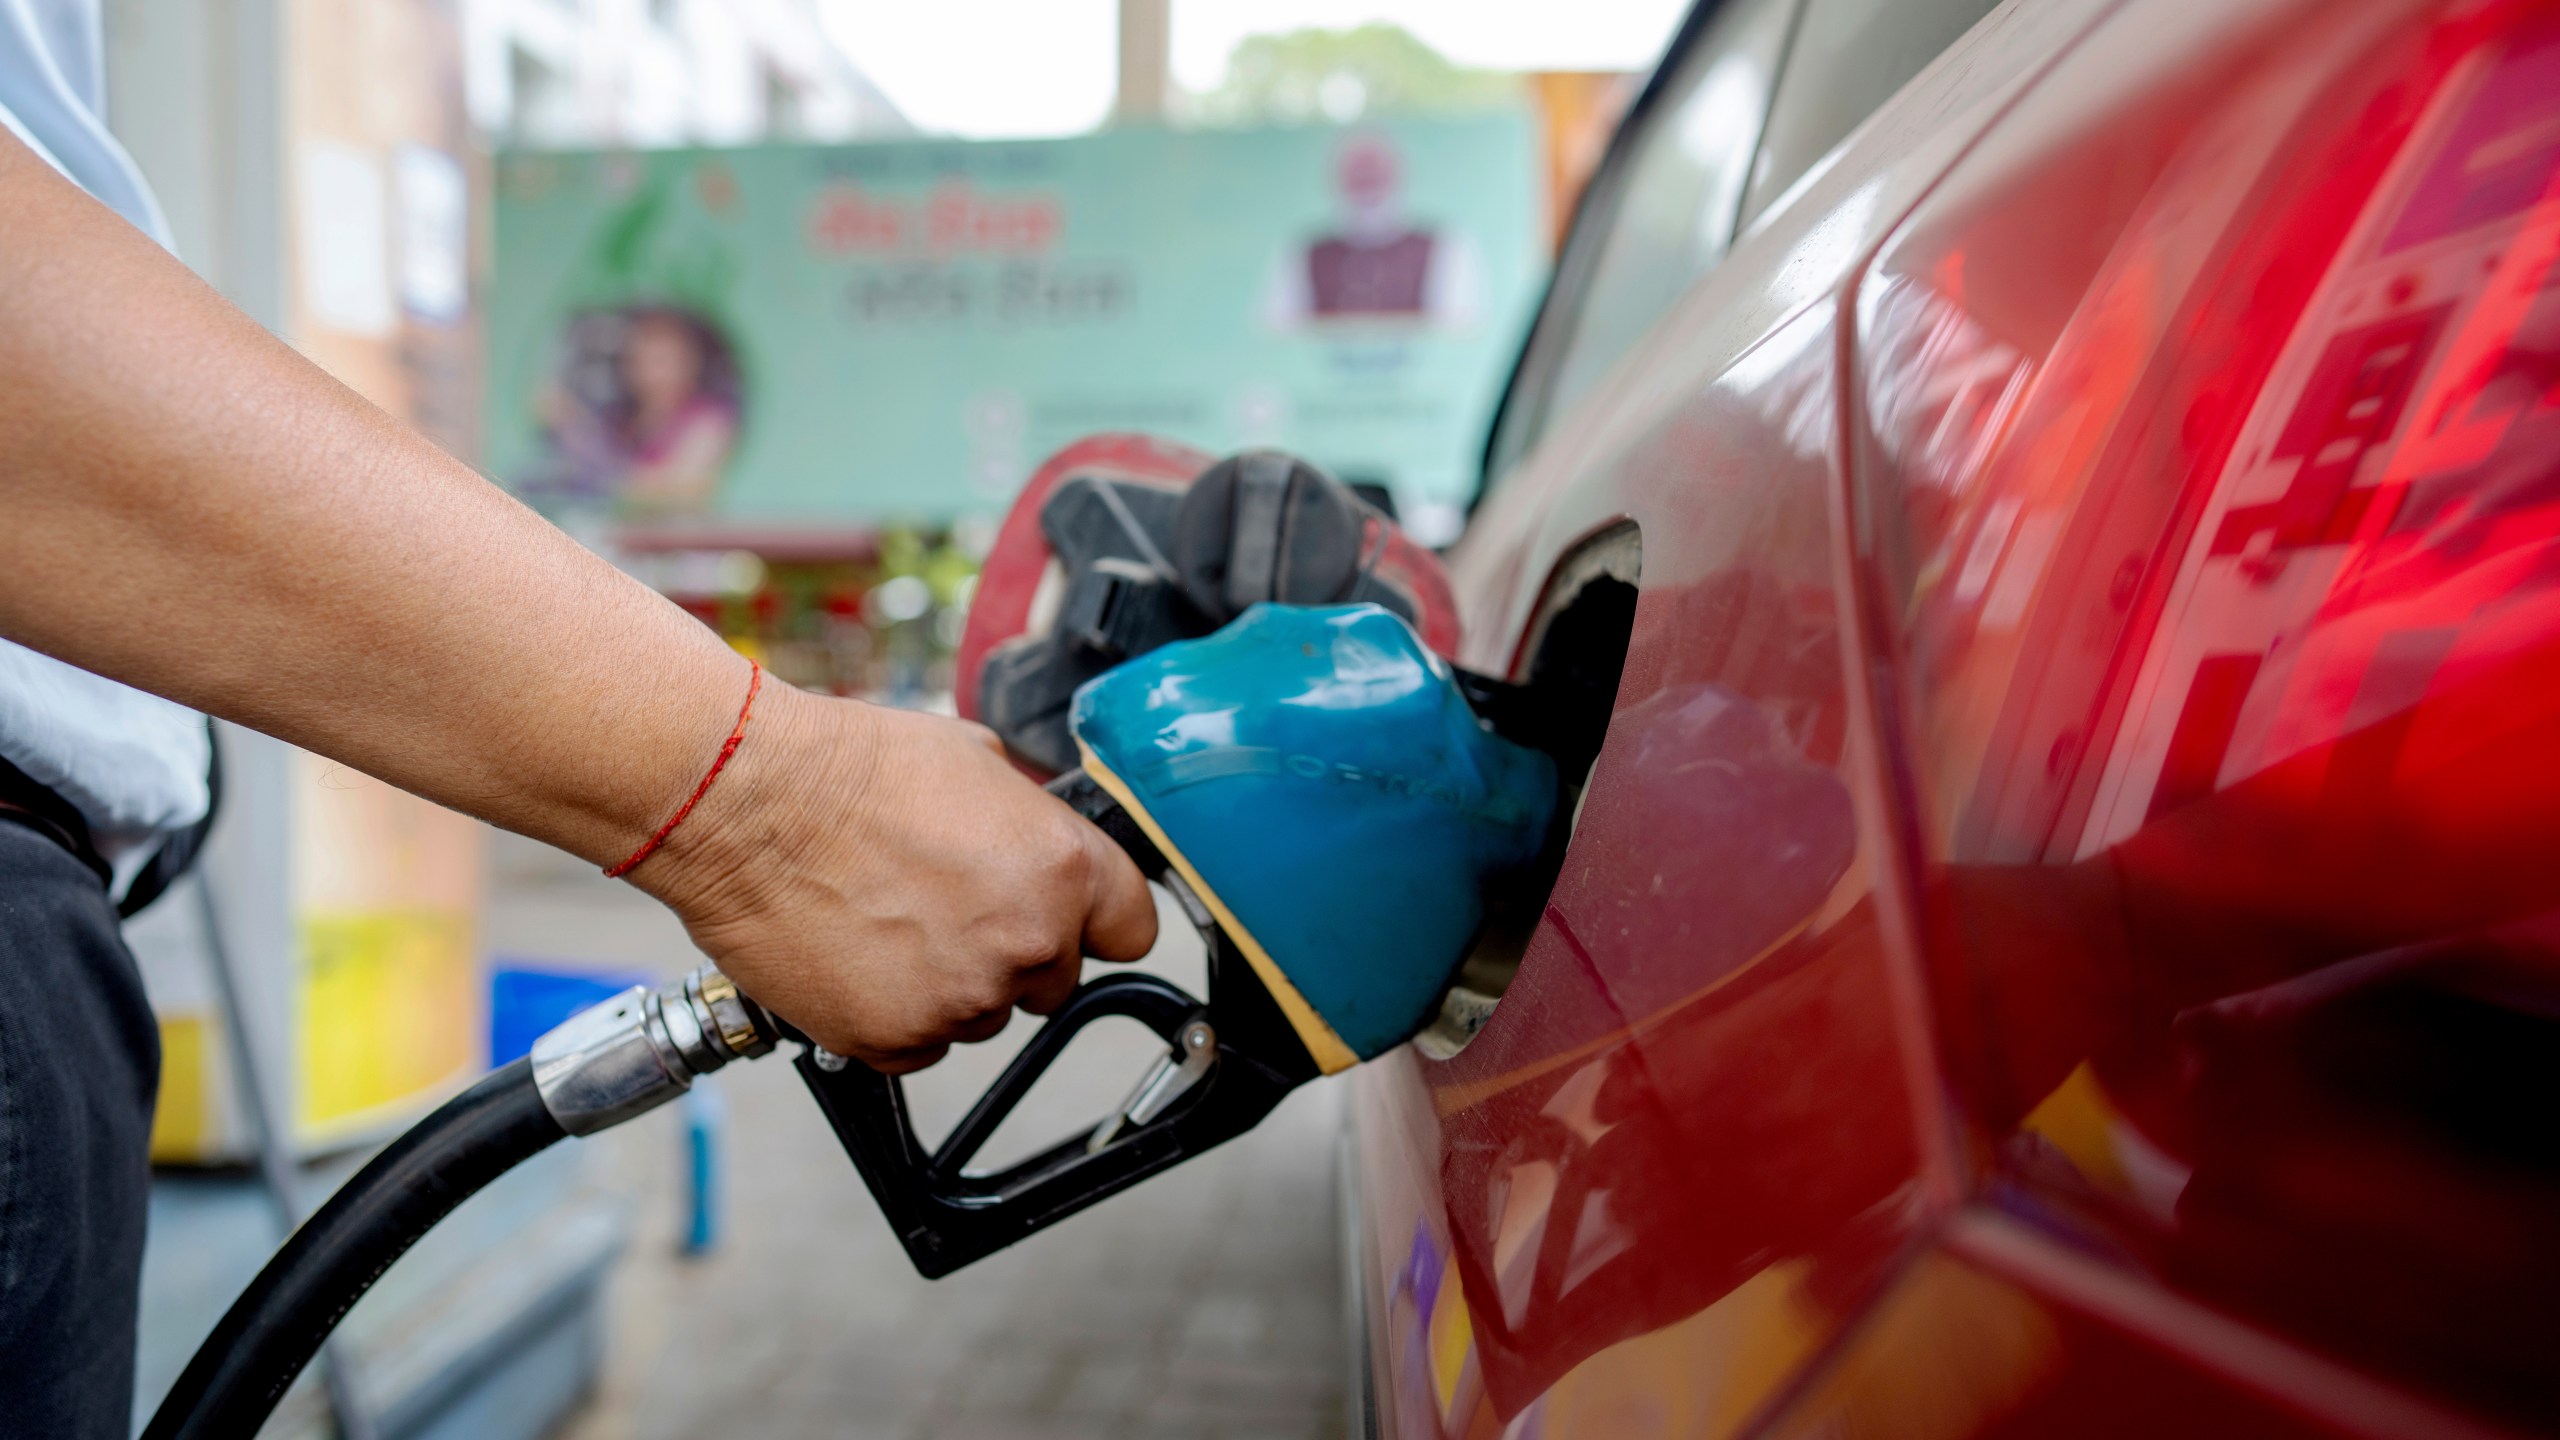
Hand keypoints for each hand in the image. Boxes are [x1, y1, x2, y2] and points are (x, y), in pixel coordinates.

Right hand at [632, 682, 1159, 1071]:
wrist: (746, 803)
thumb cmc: (849, 769)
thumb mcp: (976, 761)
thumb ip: (1029, 819)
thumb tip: (1039, 841)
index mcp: (1062, 869)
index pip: (1132, 930)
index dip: (1098, 923)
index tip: (1075, 923)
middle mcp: (1027, 941)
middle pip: (1054, 980)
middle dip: (1013, 952)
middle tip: (947, 908)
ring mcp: (963, 999)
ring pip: (982, 1014)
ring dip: (950, 983)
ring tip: (888, 921)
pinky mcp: (895, 1039)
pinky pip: (918, 1046)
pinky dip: (892, 1014)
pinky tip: (858, 956)